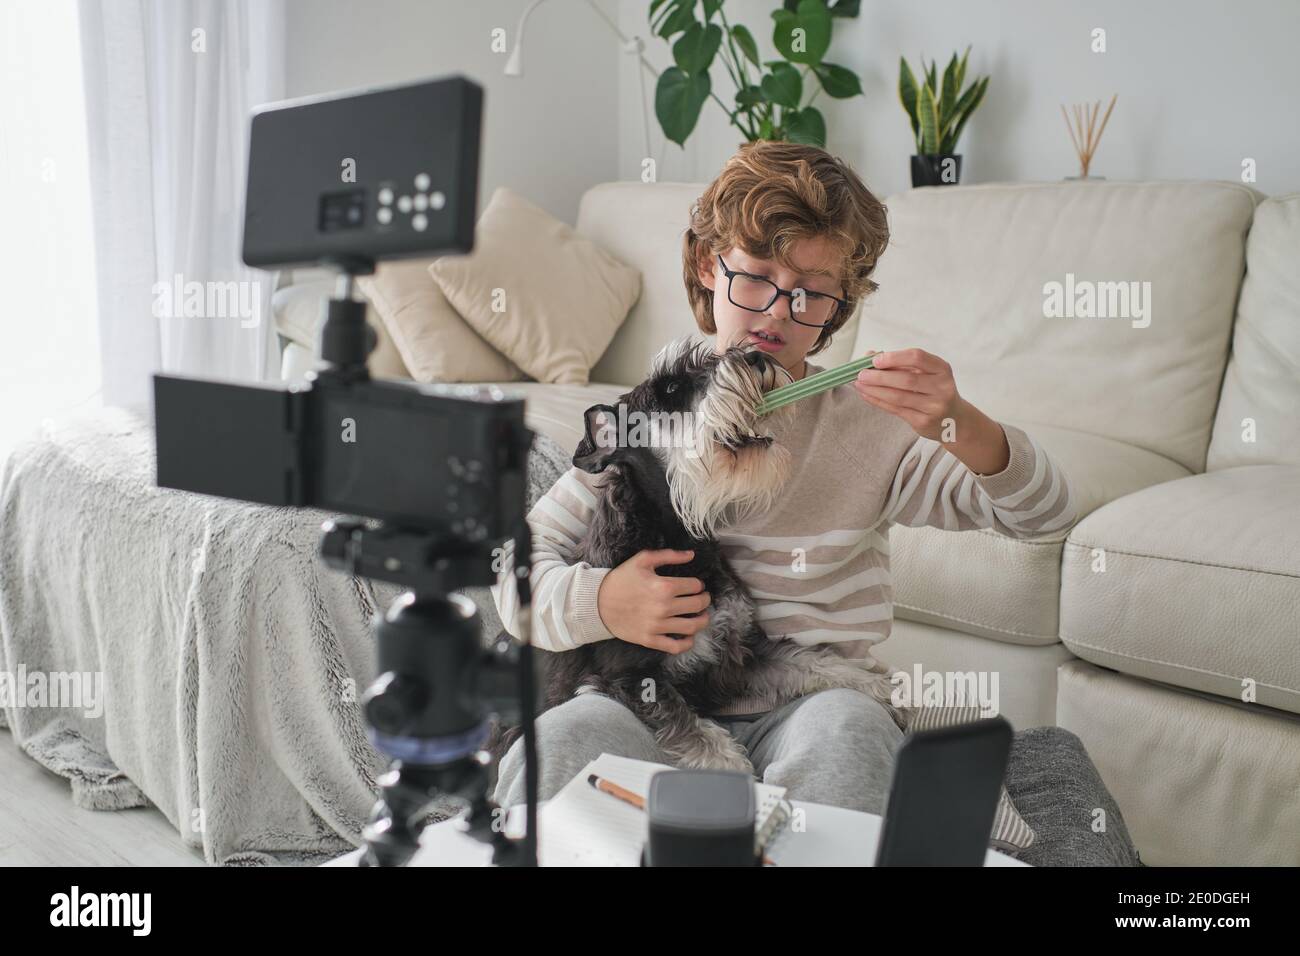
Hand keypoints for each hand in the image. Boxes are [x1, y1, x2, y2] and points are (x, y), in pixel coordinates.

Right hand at [596, 549, 709, 653]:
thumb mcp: (643, 560)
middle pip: (698, 605)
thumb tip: (691, 555)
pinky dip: (687, 643)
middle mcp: (663, 608)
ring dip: (703, 621)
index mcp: (663, 587)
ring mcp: (657, 626)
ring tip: (701, 616)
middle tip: (702, 598)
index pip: (695, 586)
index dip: (699, 585)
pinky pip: (676, 647)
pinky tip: (689, 636)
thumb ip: (669, 555)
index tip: (696, 585)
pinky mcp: (650, 640)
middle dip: (704, 600)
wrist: (597, 602)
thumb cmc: (621, 579)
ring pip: (692, 627)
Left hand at [854, 347, 1010, 473]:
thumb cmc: (933, 390)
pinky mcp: (924, 422)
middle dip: (879, 376)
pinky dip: (878, 401)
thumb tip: (868, 356)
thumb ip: (899, 364)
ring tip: (859, 384)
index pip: (917, 357)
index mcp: (942, 369)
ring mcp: (934, 406)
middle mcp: (941, 387)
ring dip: (875, 390)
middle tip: (860, 374)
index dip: (894, 357)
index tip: (876, 359)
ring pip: (898, 396)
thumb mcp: (925, 374)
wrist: (954, 420)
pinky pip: (896, 409)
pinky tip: (866, 395)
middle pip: (906, 379)